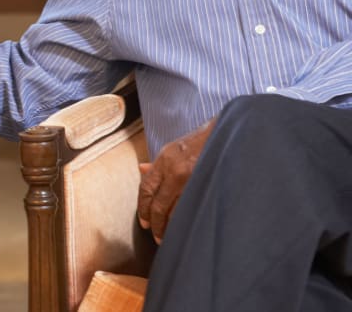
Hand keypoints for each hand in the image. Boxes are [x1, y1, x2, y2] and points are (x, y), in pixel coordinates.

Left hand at [136, 118, 214, 242]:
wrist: (230, 133)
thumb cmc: (204, 140)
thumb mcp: (177, 147)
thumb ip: (159, 163)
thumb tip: (142, 170)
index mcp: (165, 158)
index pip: (146, 188)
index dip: (143, 207)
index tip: (144, 221)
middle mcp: (176, 170)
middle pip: (159, 205)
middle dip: (156, 224)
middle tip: (157, 236)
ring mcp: (193, 180)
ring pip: (176, 212)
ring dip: (171, 228)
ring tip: (171, 238)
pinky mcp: (208, 187)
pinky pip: (193, 210)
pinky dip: (188, 222)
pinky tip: (188, 229)